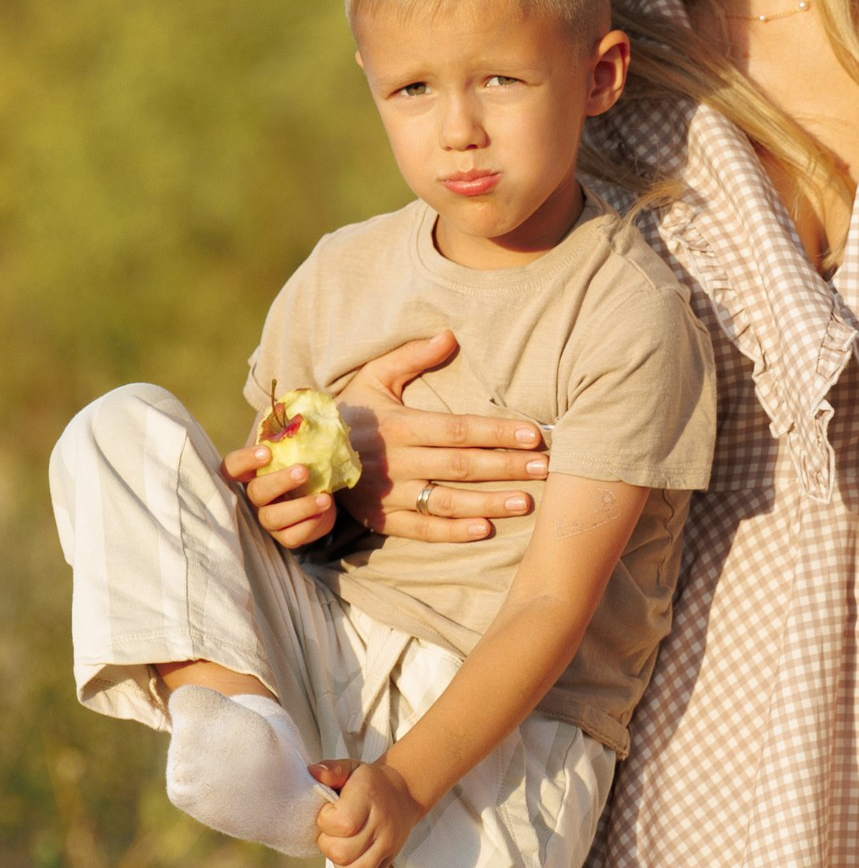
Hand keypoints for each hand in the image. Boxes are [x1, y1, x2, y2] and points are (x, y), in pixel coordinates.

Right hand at [222, 439, 340, 553]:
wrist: (326, 495)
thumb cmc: (308, 467)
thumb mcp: (301, 451)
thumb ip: (297, 435)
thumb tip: (314, 404)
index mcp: (253, 473)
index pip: (232, 467)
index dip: (244, 460)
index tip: (267, 452)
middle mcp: (256, 496)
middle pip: (255, 492)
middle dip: (279, 482)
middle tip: (303, 471)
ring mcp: (268, 519)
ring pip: (272, 518)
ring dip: (300, 507)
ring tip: (325, 498)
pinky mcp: (285, 536)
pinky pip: (291, 537)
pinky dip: (310, 525)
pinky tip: (324, 513)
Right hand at [234, 333, 549, 554]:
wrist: (301, 454)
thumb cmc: (348, 411)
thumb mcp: (373, 376)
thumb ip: (411, 356)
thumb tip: (450, 335)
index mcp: (397, 425)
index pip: (457, 429)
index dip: (496, 431)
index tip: (534, 434)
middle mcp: (395, 462)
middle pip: (460, 465)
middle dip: (506, 466)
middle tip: (548, 467)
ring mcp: (388, 494)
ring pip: (445, 501)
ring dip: (488, 502)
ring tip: (527, 502)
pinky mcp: (381, 520)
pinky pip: (420, 529)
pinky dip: (452, 532)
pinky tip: (484, 529)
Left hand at [314, 760, 426, 867]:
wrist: (403, 793)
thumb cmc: (367, 782)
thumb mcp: (350, 768)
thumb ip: (331, 769)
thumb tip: (312, 773)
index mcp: (369, 797)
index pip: (341, 824)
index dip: (325, 821)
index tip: (329, 811)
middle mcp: (382, 824)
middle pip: (342, 852)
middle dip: (328, 844)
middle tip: (333, 831)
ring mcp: (388, 846)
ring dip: (339, 862)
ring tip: (341, 844)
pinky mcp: (389, 861)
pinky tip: (350, 858)